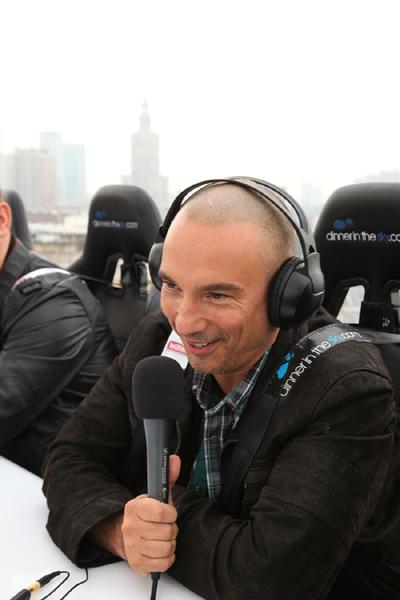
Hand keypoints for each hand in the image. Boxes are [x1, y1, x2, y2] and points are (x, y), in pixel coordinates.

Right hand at [121, 454, 180, 575]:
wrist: (125, 536)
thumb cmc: (146, 516)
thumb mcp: (156, 496)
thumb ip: (167, 477)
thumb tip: (175, 460)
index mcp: (134, 508)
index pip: (162, 513)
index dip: (171, 514)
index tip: (169, 513)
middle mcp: (130, 527)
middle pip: (168, 532)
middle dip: (171, 529)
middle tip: (164, 527)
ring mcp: (132, 547)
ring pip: (167, 548)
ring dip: (170, 544)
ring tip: (162, 538)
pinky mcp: (137, 564)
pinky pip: (164, 563)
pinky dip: (167, 558)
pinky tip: (160, 550)